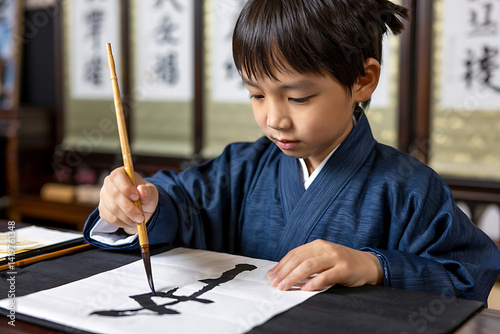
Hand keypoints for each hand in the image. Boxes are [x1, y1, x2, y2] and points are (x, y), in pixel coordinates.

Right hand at [98, 167, 158, 234]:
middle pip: (114, 194)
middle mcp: (109, 183)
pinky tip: (131, 222)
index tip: (136, 197)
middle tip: (140, 217)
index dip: (125, 187)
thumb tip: (141, 190)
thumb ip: (148, 192)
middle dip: (129, 208)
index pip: (117, 176)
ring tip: (138, 220)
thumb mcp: (151, 193)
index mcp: (121, 174)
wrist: (141, 209)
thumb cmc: (145, 196)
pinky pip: (110, 218)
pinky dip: (122, 222)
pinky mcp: (103, 210)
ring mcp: (104, 197)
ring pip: (112, 208)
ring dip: (127, 217)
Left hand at [267, 239, 382, 290]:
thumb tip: (284, 274)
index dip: (281, 265)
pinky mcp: (344, 268)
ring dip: (294, 277)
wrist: (368, 264)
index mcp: (317, 245)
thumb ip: (308, 262)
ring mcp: (335, 257)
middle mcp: (325, 248)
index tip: (271, 275)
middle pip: (299, 259)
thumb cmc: (342, 263)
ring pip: (309, 266)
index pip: (294, 253)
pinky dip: (313, 282)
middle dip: (284, 272)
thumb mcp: (324, 258)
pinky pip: (326, 276)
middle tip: (275, 283)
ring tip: (285, 286)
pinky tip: (304, 288)